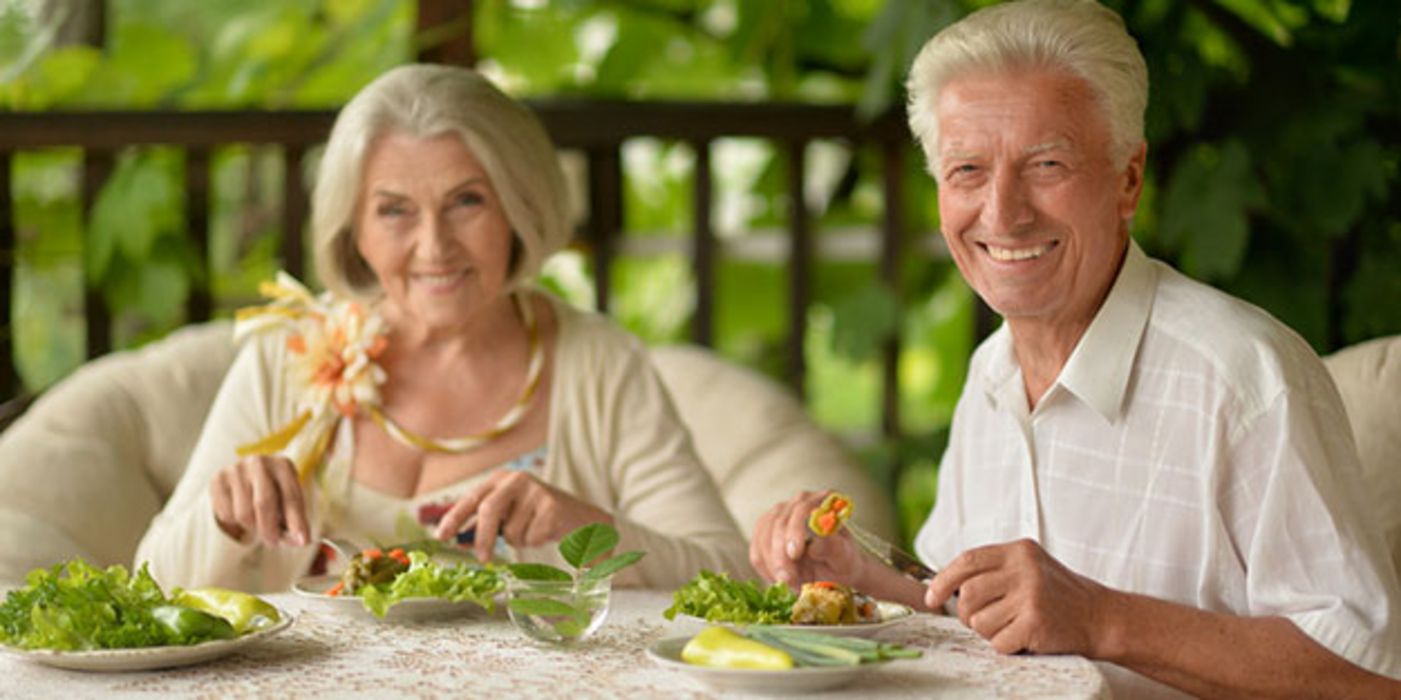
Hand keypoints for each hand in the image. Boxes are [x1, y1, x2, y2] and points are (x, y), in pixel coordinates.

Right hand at [209, 455, 309, 547]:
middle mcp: (259, 463)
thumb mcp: (287, 501)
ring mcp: (236, 469)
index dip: (297, 521)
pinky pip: (227, 514)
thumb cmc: (273, 492)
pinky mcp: (218, 479)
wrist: (244, 478)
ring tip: (256, 522)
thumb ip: (294, 520)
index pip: (291, 496)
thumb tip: (300, 541)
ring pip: (244, 513)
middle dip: (270, 529)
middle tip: (273, 542)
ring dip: (252, 527)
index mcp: (283, 465)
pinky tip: (239, 513)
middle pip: (263, 503)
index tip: (302, 541)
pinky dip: (235, 523)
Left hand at [432, 470, 612, 561]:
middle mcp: (517, 479)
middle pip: (489, 510)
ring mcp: (536, 491)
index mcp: (500, 479)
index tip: (441, 536)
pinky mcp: (552, 506)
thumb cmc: (537, 516)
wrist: (581, 517)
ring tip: (532, 531)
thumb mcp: (509, 512)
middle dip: (483, 538)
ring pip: (512, 530)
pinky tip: (546, 532)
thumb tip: (457, 537)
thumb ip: (486, 520)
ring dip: (519, 541)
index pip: (471, 498)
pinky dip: (535, 542)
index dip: (454, 518)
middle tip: (482, 558)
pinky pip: (531, 537)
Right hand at [749, 490, 864, 589]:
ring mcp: (778, 514)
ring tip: (791, 583)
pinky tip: (779, 579)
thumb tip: (814, 545)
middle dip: (781, 556)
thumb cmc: (842, 561)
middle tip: (790, 580)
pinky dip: (765, 569)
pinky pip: (756, 551)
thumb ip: (833, 548)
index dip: (795, 530)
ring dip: (773, 565)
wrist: (834, 570)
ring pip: (763, 538)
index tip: (794, 554)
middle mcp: (798, 502)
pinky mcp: (764, 530)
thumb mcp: (844, 557)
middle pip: (779, 524)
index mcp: (823, 501)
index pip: (803, 508)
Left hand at [925, 538, 1113, 655]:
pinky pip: (998, 643)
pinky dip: (1007, 646)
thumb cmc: (1058, 596)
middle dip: (968, 614)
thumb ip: (993, 572)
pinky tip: (1026, 638)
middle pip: (968, 595)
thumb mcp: (1029, 569)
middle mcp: (1024, 569)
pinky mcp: (1036, 622)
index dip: (943, 580)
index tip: (932, 597)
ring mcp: (1031, 595)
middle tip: (987, 619)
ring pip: (979, 622)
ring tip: (1013, 626)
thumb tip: (942, 586)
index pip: (967, 560)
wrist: (1101, 617)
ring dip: (990, 632)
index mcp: (1019, 551)